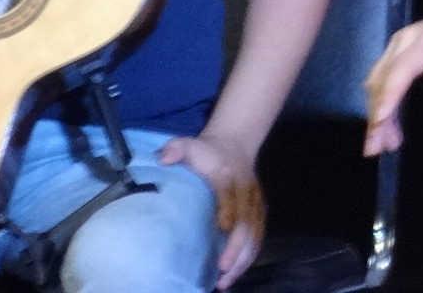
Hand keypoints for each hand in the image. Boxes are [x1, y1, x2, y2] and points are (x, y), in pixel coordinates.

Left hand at [159, 133, 264, 288]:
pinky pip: (258, 238)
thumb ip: (176, 148)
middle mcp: (246, 191)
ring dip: (243, 259)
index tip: (221, 231)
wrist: (234, 145)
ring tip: (226, 280)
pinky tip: (235, 274)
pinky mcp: (258, 214)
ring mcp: (254, 204)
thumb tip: (164, 159)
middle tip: (222, 268)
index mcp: (228, 174)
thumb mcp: (188, 143)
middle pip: (246, 221)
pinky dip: (249, 257)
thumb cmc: (205, 152)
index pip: (230, 195)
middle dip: (236, 246)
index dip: (228, 212)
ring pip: (255, 234)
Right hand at [363, 2, 422, 155]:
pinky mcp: (397, 50)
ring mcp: (399, 42)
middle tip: (378, 148)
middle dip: (378, 114)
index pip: (402, 69)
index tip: (380, 123)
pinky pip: (382, 77)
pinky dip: (381, 102)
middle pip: (383, 77)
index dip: (389, 96)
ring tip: (383, 144)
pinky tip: (386, 125)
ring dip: (377, 112)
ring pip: (377, 79)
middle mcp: (407, 39)